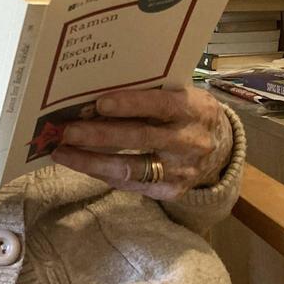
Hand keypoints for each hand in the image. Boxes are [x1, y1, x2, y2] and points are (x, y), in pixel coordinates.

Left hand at [50, 86, 232, 199]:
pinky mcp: (172, 191)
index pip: (161, 105)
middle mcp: (190, 141)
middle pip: (141, 138)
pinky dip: (104, 173)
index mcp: (194, 109)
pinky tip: (82, 164)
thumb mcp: (180, 94)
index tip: (99, 103)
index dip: (130, 104)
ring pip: (132, 168)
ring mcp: (183, 170)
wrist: (221, 145)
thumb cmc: (187, 111)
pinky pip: (132, 184)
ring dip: (93, 161)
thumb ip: (151, 93)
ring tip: (63, 153)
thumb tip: (97, 95)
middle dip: (100, 135)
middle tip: (68, 131)